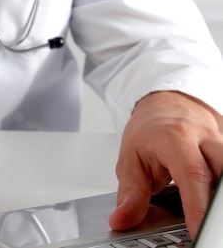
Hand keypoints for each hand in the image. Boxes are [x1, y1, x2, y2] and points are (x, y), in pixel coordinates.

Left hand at [109, 91, 222, 237]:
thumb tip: (122, 219)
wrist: (165, 104)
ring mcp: (221, 139)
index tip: (197, 231)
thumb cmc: (149, 132)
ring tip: (207, 216)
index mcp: (174, 138)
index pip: (192, 176)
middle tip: (205, 228)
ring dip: (217, 195)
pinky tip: (211, 199)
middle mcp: (203, 137)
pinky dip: (219, 187)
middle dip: (214, 207)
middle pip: (221, 174)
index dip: (197, 207)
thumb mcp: (130, 161)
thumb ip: (130, 194)